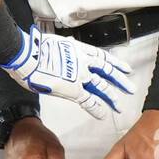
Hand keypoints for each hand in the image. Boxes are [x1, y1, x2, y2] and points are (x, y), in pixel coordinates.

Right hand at [0, 26, 131, 118]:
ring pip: (102, 87)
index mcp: (79, 49)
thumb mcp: (55, 44)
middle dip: (120, 81)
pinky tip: (103, 114)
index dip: (114, 64)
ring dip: (112, 97)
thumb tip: (62, 49)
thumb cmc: (35, 49)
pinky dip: (97, 109)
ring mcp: (80, 76)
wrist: (28, 54)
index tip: (124, 68)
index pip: (102, 57)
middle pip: (107, 72)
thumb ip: (63, 49)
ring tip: (120, 106)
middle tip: (130, 88)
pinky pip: (89, 101)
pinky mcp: (73, 90)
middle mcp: (83, 62)